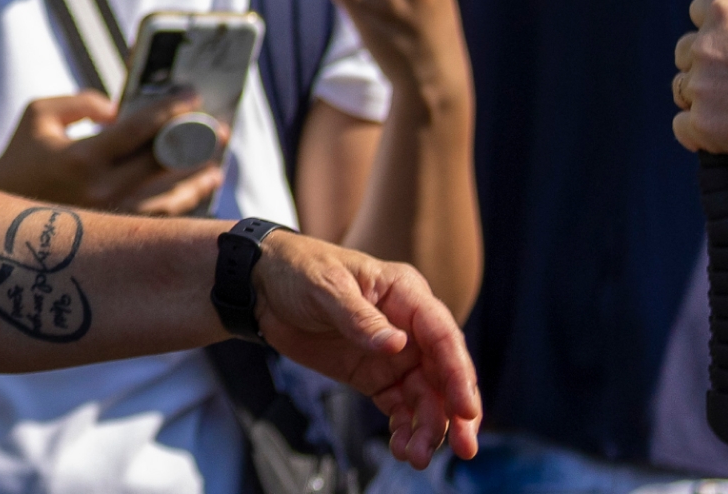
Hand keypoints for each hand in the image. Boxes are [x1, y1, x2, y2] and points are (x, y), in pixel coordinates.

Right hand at [0, 88, 226, 215]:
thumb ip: (80, 101)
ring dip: (196, 181)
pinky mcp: (114, 236)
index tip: (193, 94)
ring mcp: (111, 218)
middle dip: (195, 143)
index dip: (170, 108)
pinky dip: (180, 207)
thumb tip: (118, 109)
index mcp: (83, 157)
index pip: (139, 128)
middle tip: (217, 129)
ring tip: (215, 167)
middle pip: (163, 163)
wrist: (2, 219)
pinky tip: (194, 195)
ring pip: (169, 200)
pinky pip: (158, 221)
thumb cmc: (21, 158)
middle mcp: (102, 191)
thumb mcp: (38, 114)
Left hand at [251, 233, 484, 463]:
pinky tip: (401, 449)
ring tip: (416, 456)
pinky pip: (399, 407)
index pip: (443, 337)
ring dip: (428, 428)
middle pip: (444, 374)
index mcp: (405, 295)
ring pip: (425, 397)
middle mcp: (409, 327)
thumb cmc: (298, 270)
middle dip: (456, 412)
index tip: (465, 409)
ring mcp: (395, 355)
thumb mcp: (326, 286)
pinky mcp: (375, 376)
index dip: (457, 374)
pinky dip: (404, 429)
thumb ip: (359, 317)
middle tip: (463, 448)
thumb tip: (397, 345)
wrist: (262, 287)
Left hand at [671, 0, 727, 171]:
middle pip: (686, 51)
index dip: (713, 24)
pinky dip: (699, 131)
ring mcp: (701, 86)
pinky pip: (683, 125)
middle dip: (707, 64)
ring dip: (703, 97)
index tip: (727, 38)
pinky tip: (723, 132)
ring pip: (683, 88)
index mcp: (727, 13)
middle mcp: (705, 46)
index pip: (698, 8)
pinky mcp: (703, 122)